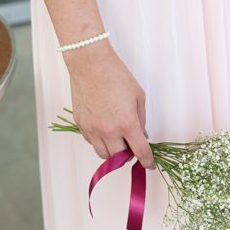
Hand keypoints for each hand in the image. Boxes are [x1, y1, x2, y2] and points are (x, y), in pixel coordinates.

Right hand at [64, 41, 154, 166]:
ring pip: (103, 154)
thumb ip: (140, 119)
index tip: (149, 164)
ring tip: (117, 141)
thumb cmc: (115, 75)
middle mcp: (108, 130)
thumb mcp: (138, 96)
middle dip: (129, 156)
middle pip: (119, 158)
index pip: (140, 152)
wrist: (90, 64)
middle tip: (132, 147)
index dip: (147, 161)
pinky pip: (91, 141)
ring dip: (113, 152)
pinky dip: (100, 141)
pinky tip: (104, 130)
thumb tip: (141, 134)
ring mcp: (92, 129)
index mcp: (126, 123)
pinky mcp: (81, 124)